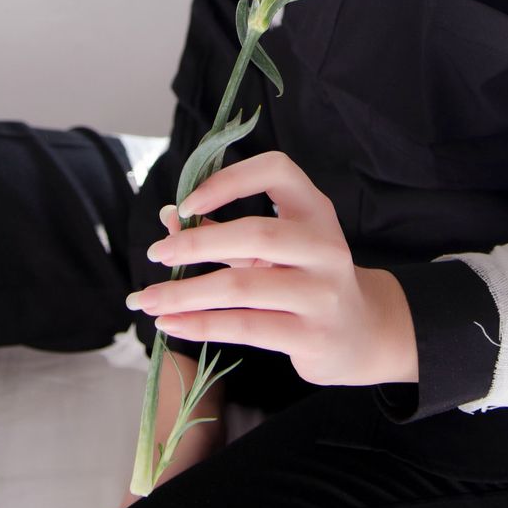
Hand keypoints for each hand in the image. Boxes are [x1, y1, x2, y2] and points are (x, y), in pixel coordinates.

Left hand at [126, 151, 418, 388]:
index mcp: (315, 209)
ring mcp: (322, 293)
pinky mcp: (311, 336)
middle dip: (197, 243)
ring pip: (242, 287)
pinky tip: (171, 324)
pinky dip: (200, 324)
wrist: (359, 334)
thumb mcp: (273, 248)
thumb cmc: (304, 280)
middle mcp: (325, 245)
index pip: (276, 171)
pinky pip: (245, 327)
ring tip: (147, 299)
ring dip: (185, 293)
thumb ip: (224, 230)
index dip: (229, 181)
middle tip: (155, 255)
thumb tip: (168, 218)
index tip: (188, 203)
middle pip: (255, 233)